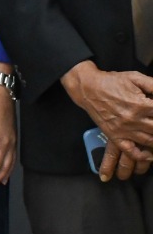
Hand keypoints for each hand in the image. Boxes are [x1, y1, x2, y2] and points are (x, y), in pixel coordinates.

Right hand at [61, 61, 152, 178]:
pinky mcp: (115, 135)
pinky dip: (142, 156)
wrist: (87, 88)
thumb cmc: (112, 82)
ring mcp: (124, 129)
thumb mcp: (136, 77)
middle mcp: (133, 119)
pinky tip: (150, 155)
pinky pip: (130, 151)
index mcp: (141, 104)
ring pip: (150, 141)